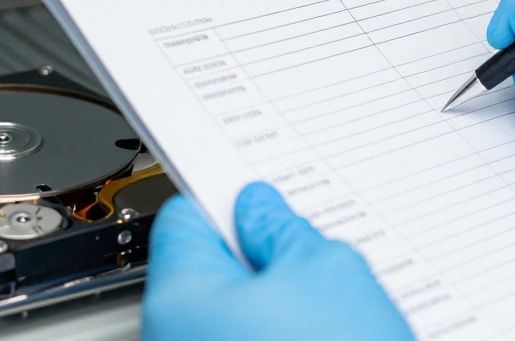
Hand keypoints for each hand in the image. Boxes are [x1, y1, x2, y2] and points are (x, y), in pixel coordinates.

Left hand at [142, 182, 413, 340]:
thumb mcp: (330, 271)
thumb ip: (285, 230)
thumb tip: (259, 209)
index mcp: (181, 299)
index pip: (186, 219)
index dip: (228, 198)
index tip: (257, 193)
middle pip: (209, 276)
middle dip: (261, 261)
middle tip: (314, 261)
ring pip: (235, 322)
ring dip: (278, 311)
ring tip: (332, 318)